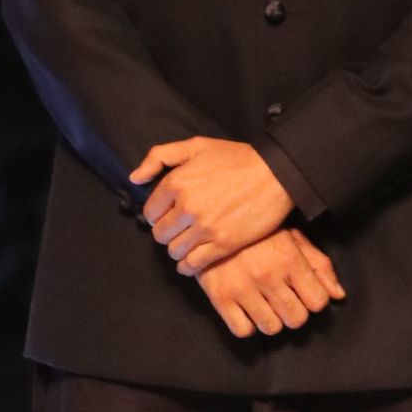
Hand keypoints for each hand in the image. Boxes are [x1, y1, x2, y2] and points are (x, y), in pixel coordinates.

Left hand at [127, 136, 294, 270]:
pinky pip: (193, 265)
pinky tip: (193, 261)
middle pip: (160, 235)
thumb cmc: (237, 158)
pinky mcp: (223, 244)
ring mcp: (205, 228)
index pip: (150, 213)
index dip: (158, 214)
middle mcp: (187, 207)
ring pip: (174, 251)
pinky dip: (188, 266)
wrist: (277, 174)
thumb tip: (134, 178)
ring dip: (178, 249)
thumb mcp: (196, 145)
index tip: (170, 214)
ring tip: (189, 243)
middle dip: (167, 232)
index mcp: (177, 182)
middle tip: (180, 229)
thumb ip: (159, 156)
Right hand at [194, 226, 346, 338]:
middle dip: (295, 312)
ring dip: (272, 319)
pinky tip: (247, 309)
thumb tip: (338, 295)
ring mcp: (242, 288)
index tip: (305, 293)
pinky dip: (247, 325)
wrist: (211, 220)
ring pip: (272, 328)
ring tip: (266, 304)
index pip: (318, 301)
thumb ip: (319, 265)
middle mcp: (267, 275)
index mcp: (289, 259)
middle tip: (285, 300)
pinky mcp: (220, 297)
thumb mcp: (293, 238)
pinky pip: (243, 330)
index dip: (314, 299)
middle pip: (297, 319)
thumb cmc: (258, 230)